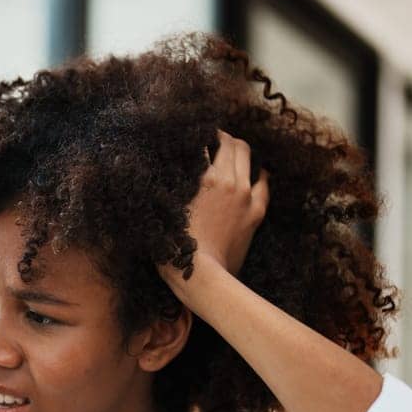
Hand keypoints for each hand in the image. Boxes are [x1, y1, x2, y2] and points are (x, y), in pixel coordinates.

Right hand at [166, 129, 268, 290]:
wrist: (204, 277)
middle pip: (234, 144)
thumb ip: (161, 187)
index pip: (208, 141)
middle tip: (214, 141)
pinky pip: (263, 183)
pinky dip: (259, 173)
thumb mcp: (161, 213)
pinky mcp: (255, 213)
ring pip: (249, 158)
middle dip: (224, 138)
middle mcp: (229, 181)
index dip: (203, 134)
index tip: (198, 135)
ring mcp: (246, 196)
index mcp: (205, 179)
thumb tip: (148, 168)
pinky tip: (255, 172)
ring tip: (230, 154)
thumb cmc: (176, 249)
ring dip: (239, 151)